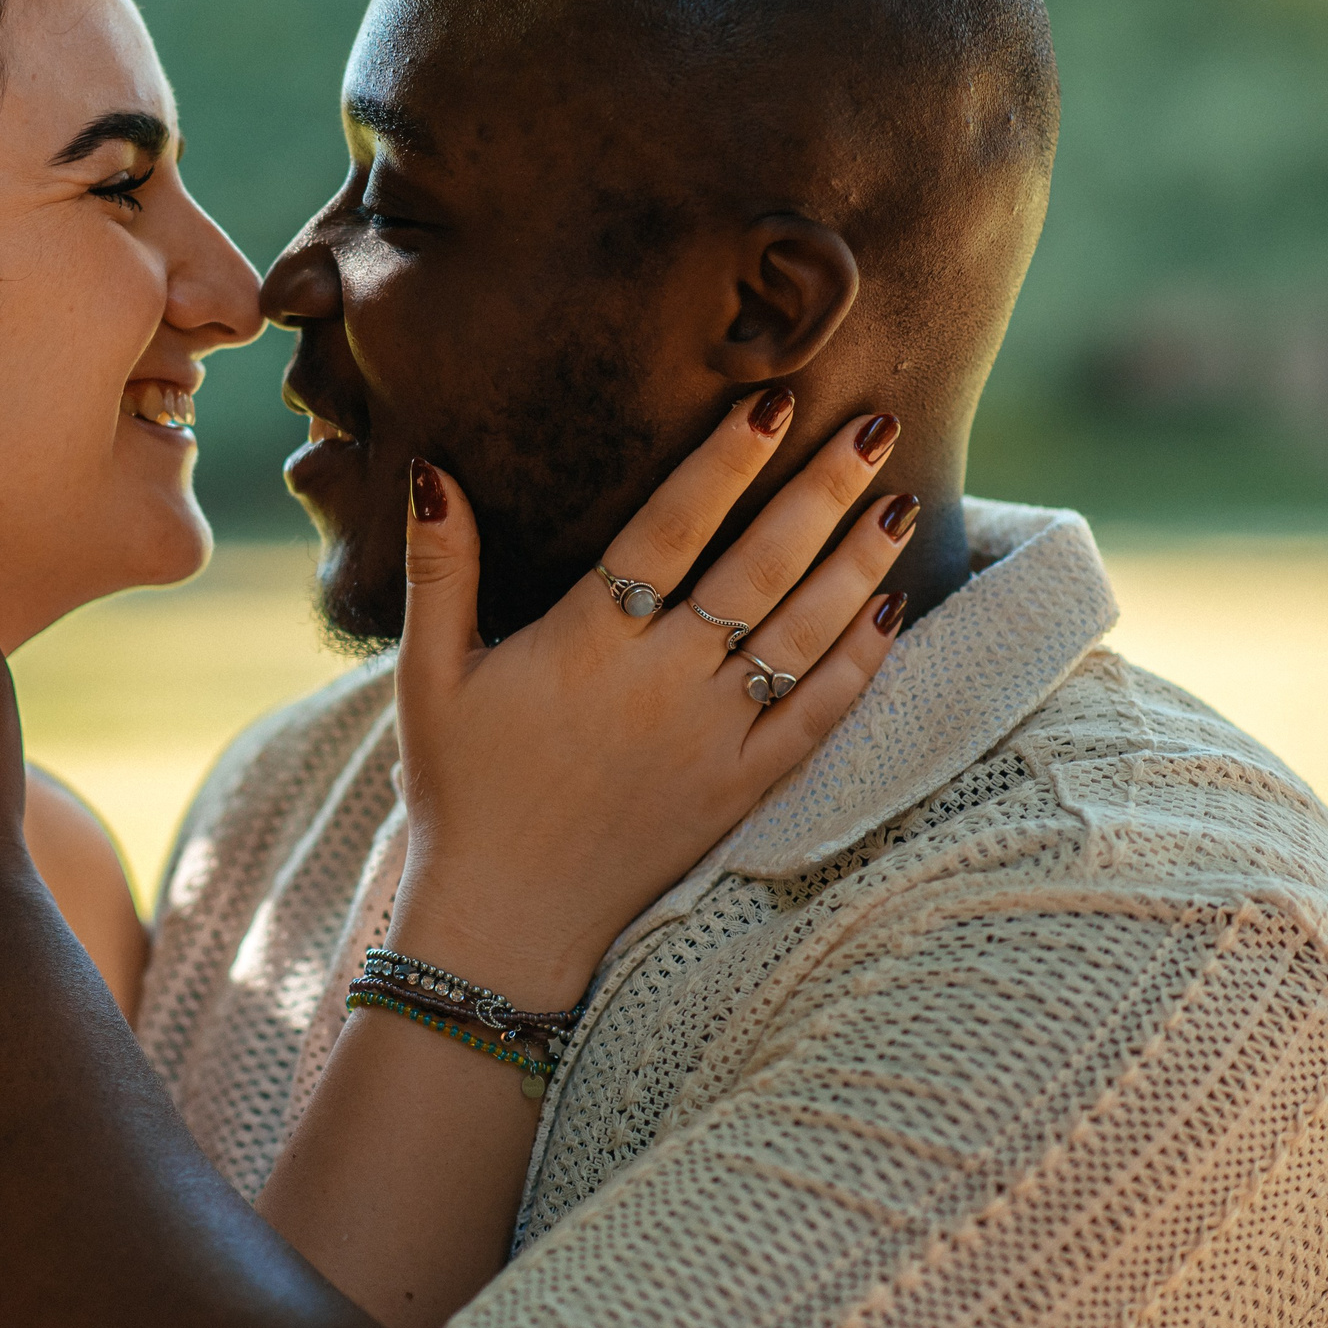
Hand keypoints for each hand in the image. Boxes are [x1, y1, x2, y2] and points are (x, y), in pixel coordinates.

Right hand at [391, 395, 913, 1001]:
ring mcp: (710, 739)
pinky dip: (859, 665)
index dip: (725, 462)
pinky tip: (891, 615)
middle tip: (875, 427)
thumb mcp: (428, 676)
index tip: (774, 403)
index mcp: (587, 643)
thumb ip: (439, 570)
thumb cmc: (460, 792)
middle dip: (821, 493)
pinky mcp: (739, 791)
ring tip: (899, 503)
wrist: (504, 923)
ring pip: (802, 636)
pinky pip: (817, 720)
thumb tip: (433, 469)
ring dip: (856, 566)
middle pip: (758, 569)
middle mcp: (661, 683)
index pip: (671, 528)